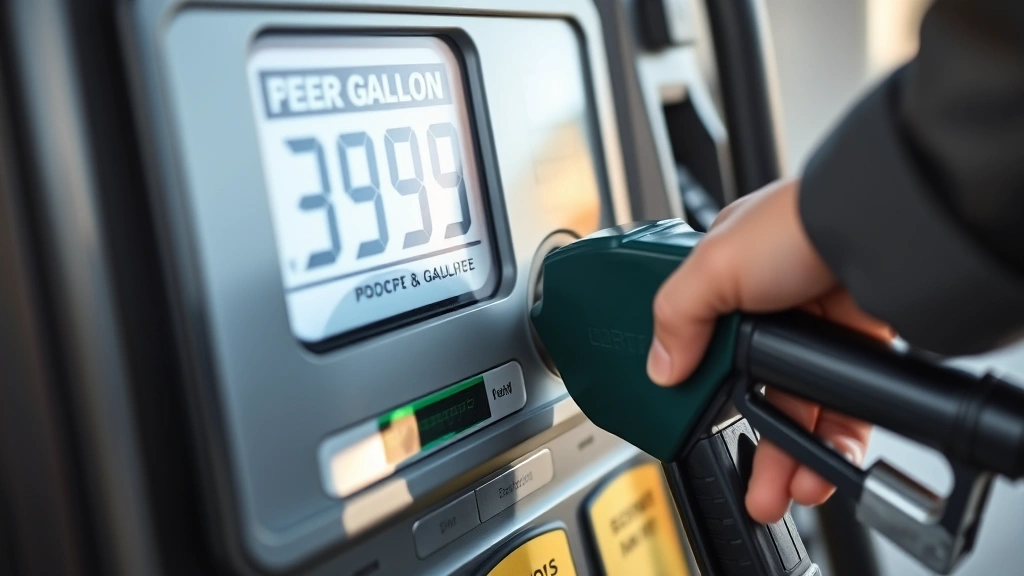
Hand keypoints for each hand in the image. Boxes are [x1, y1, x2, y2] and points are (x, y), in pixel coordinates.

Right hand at [647, 178, 893, 522]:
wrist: (878, 228)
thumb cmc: (798, 224)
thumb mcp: (712, 265)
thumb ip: (677, 316)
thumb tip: (659, 367)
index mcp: (727, 275)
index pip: (700, 340)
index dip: (695, 386)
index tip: (692, 423)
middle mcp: (772, 303)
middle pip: (752, 386)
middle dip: (750, 439)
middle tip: (747, 479)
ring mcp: (816, 325)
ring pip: (798, 404)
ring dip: (792, 453)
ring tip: (783, 490)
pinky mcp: (859, 344)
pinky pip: (844, 407)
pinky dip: (835, 441)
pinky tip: (824, 463)